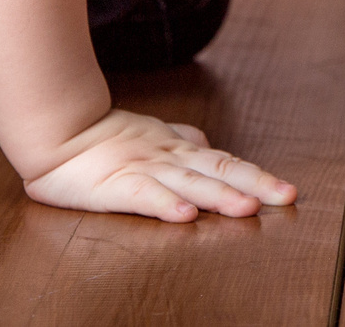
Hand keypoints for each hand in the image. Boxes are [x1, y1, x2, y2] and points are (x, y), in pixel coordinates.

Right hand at [22, 107, 296, 221]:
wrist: (57, 129)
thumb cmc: (103, 136)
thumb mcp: (152, 135)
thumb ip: (181, 139)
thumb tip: (208, 143)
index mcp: (179, 149)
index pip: (226, 161)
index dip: (257, 176)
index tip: (287, 191)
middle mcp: (169, 158)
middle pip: (218, 170)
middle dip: (255, 185)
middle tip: (286, 197)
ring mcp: (144, 168)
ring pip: (188, 182)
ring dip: (219, 195)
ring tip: (247, 209)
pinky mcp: (115, 183)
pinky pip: (144, 194)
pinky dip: (166, 204)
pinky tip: (186, 216)